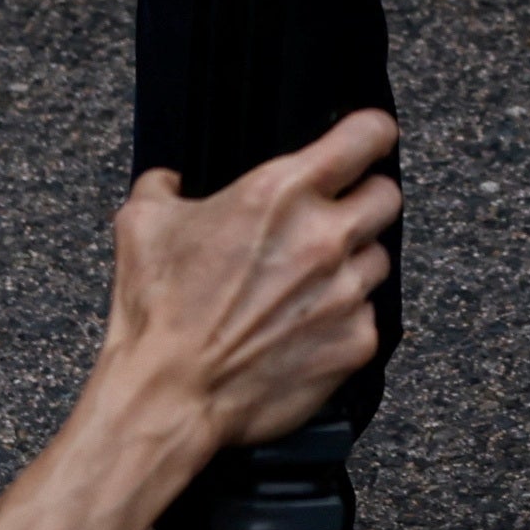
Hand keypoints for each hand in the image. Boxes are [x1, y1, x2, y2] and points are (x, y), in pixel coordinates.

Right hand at [102, 109, 401, 454]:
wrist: (168, 395)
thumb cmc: (157, 312)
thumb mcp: (142, 223)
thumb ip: (166, 185)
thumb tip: (173, 180)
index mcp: (281, 193)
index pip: (367, 136)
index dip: (370, 134)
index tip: (367, 140)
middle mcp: (325, 237)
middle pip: (387, 196)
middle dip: (365, 200)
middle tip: (335, 217)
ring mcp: (346, 292)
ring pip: (379, 258)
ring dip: (353, 263)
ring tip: (309, 282)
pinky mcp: (355, 342)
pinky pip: (369, 315)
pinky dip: (345, 317)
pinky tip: (305, 325)